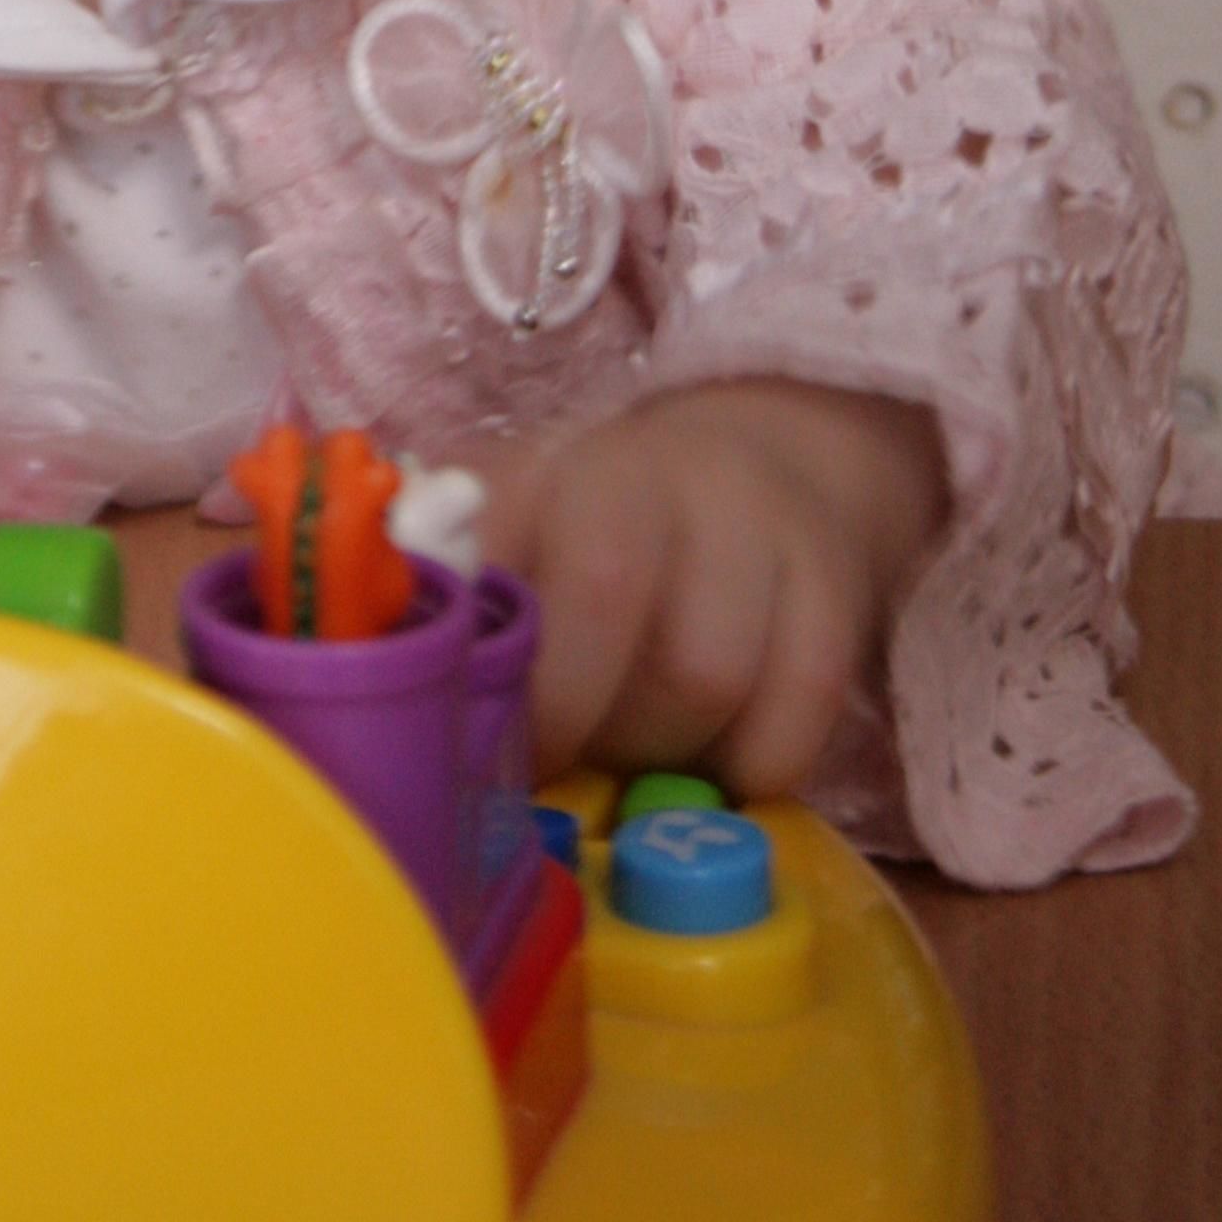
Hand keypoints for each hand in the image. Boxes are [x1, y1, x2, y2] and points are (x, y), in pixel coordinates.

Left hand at [478, 379, 946, 798]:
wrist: (774, 459)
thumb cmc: (614, 537)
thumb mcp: (520, 539)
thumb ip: (457, 598)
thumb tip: (391, 671)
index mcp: (538, 472)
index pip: (481, 547)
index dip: (469, 658)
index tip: (461, 734)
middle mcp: (642, 473)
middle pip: (600, 593)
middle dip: (569, 713)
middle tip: (554, 762)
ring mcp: (746, 519)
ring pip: (704, 668)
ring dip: (664, 747)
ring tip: (642, 752)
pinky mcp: (831, 578)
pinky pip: (801, 701)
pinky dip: (759, 760)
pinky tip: (726, 759)